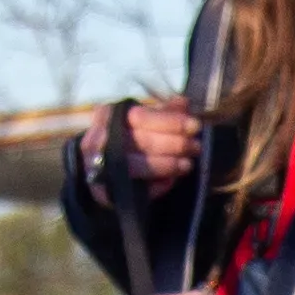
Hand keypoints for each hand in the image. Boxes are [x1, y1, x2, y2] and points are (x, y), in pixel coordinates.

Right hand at [77, 94, 200, 186]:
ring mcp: (97, 165)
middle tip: (196, 146)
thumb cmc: (125, 137)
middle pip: (142, 141)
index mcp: (107, 115)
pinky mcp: (103, 191)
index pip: (141, 116)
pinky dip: (157, 185)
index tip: (194, 125)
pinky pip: (135, 189)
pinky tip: (171, 180)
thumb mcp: (142, 120)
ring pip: (137, 166)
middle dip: (175, 144)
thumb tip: (184, 103)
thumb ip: (163, 112)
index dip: (170, 121)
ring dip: (168, 165)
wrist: (98, 165)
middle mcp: (97, 139)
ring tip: (188, 164)